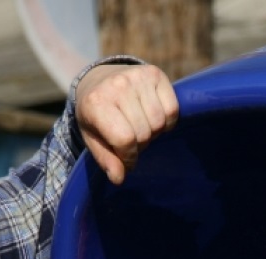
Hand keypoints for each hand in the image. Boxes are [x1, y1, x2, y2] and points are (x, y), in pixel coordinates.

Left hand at [75, 63, 177, 184]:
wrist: (97, 78)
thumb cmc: (95, 114)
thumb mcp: (92, 138)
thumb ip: (105, 159)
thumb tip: (119, 178)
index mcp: (96, 103)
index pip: (125, 139)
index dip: (129, 156)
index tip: (126, 160)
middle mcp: (118, 86)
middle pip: (144, 132)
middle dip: (140, 145)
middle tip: (132, 141)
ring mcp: (137, 76)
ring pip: (160, 122)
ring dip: (153, 133)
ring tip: (141, 128)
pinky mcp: (155, 73)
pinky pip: (172, 109)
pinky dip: (167, 121)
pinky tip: (153, 118)